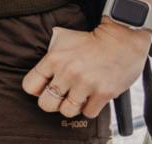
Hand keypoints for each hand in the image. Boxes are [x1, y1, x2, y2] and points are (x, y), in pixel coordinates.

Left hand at [22, 20, 151, 117]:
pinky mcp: (103, 93)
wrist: (122, 38)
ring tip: (78, 97)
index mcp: (53, 59)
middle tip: (62, 96)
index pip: (29, 86)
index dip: (37, 89)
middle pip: (46, 104)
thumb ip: (49, 56)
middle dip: (53, 102)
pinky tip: (93, 97)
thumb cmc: (91, 40)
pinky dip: (90, 108)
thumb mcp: (63, 39)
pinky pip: (89, 113)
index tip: (46, 87)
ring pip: (67, 111)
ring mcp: (85, 84)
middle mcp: (67, 73)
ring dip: (72, 106)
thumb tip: (40, 73)